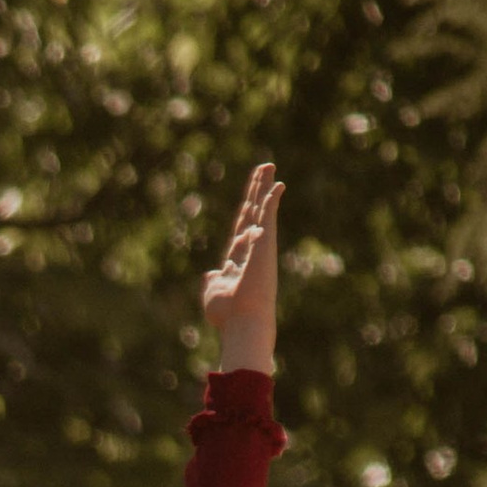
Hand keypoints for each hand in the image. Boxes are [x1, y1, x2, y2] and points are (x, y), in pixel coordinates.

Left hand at [202, 161, 281, 373]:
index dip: (245, 211)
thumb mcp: (213, 294)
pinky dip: (271, 198)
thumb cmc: (227, 315)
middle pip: (253, 213)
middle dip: (257, 191)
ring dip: (263, 186)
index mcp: (238, 260)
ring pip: (261, 208)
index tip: (250, 197)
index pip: (241, 229)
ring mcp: (259, 245)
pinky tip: (277, 184)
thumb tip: (209, 274)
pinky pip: (268, 214)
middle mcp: (251, 249)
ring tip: (268, 166)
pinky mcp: (265, 241)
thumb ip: (212, 281)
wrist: (242, 321)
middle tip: (264, 169)